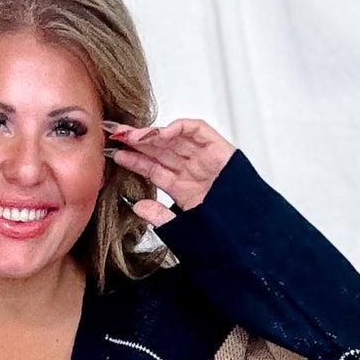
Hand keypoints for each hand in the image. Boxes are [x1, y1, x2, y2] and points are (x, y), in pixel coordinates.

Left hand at [102, 117, 235, 226]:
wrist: (246, 232)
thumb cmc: (219, 232)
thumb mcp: (181, 226)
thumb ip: (160, 216)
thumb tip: (137, 206)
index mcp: (181, 186)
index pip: (152, 167)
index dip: (133, 160)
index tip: (113, 153)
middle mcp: (190, 169)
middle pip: (159, 150)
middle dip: (137, 142)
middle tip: (115, 136)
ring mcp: (203, 157)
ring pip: (173, 138)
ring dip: (151, 134)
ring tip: (131, 135)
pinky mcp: (217, 148)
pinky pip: (196, 130)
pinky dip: (178, 128)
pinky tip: (159, 133)